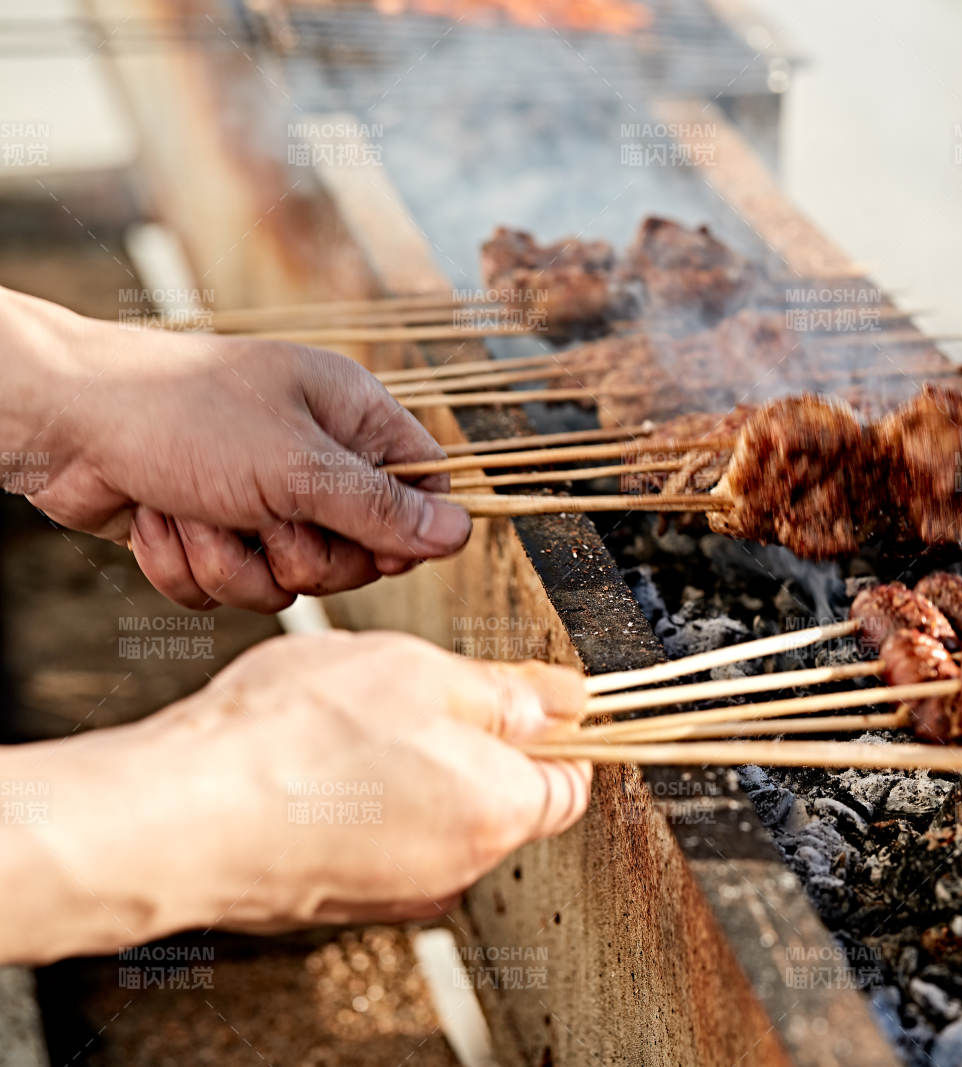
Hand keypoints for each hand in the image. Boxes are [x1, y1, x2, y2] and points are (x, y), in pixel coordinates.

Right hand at [0, 632, 590, 962]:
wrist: (174, 817)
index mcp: (499, 811)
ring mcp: (394, 892)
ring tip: (342, 721)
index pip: (570, 780)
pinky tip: (308, 761)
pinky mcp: (336, 899)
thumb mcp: (424, 674)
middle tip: (406, 691)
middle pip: (497, 793)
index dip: (552, 729)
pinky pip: (373, 837)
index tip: (523, 695)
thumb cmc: (293, 740)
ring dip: (404, 763)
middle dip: (466, 737)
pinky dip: (355, 798)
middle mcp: (457, 868)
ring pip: (430, 811)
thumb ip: (508, 693)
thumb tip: (570, 699)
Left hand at [8, 289, 470, 611]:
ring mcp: (260, 498)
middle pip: (358, 552)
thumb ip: (381, 508)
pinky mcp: (211, 532)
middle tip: (265, 522)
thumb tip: (461, 534)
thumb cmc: (179, 415)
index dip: (404, 532)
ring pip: (288, 581)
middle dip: (302, 554)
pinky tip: (160, 522)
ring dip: (234, 563)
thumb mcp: (294, 465)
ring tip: (195, 514)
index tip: (372, 549)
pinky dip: (190, 567)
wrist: (59, 424)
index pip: (423, 487)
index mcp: (350, 416)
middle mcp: (312, 456)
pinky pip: (230, 588)